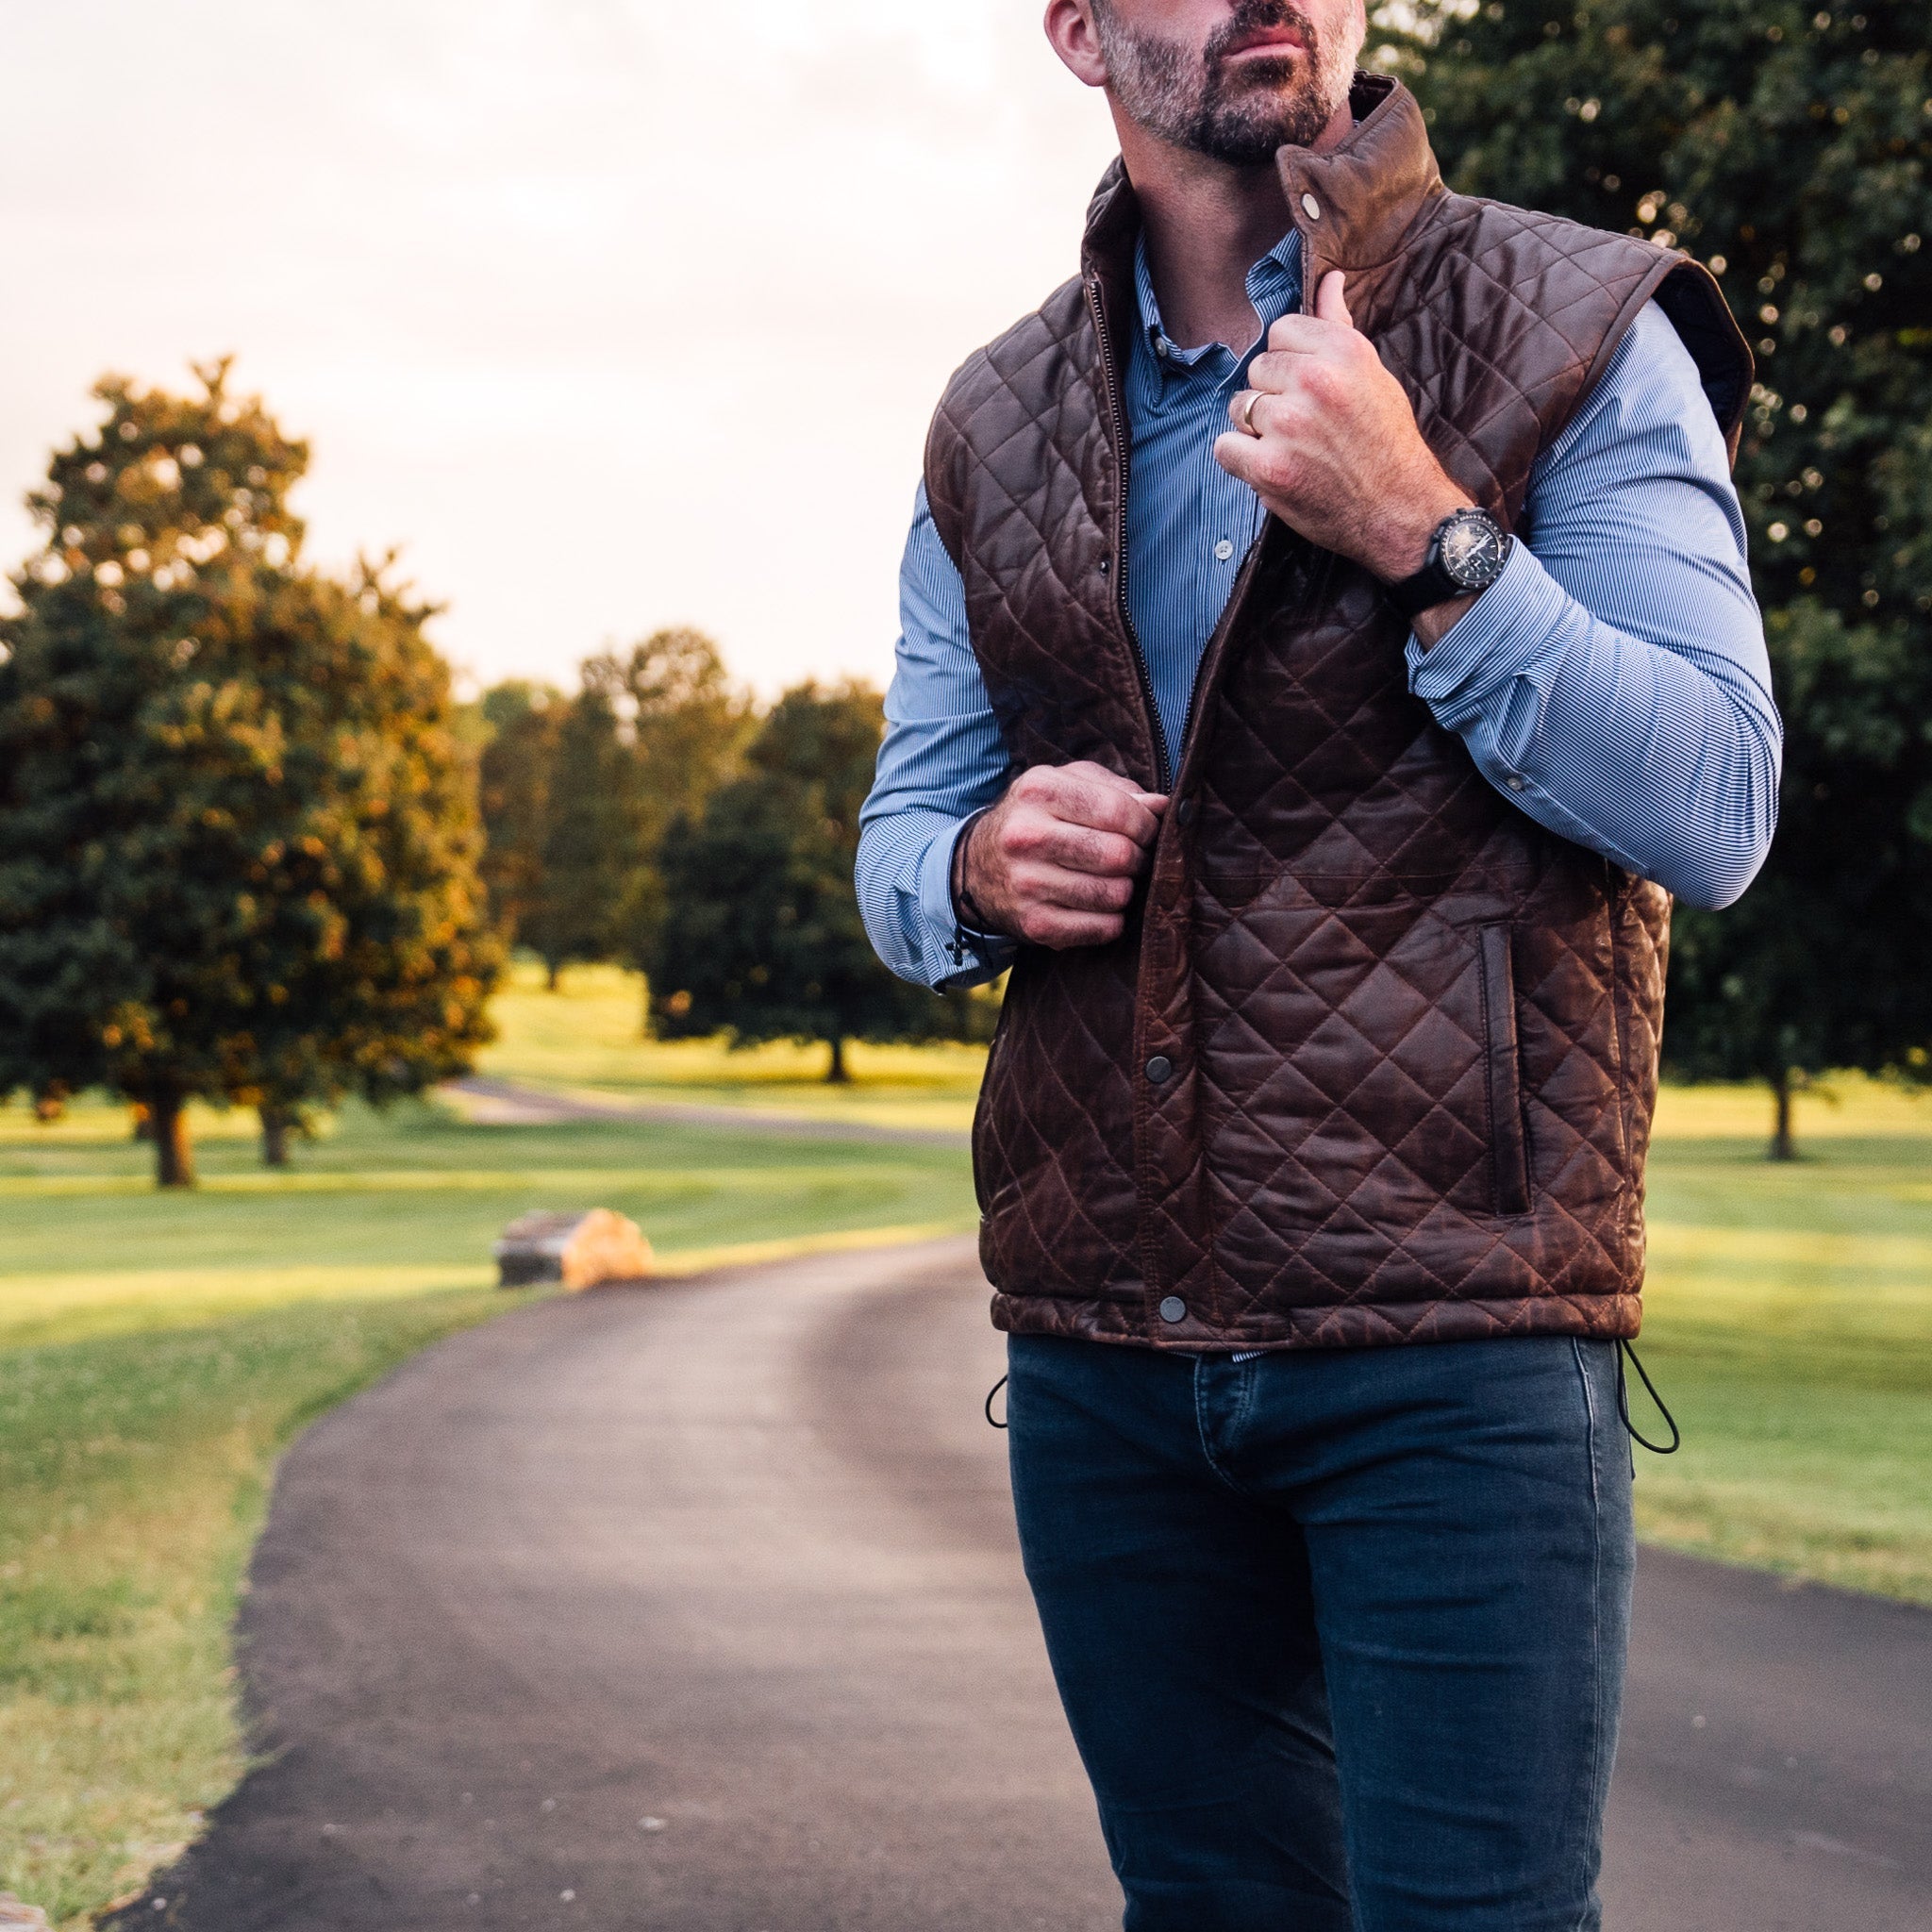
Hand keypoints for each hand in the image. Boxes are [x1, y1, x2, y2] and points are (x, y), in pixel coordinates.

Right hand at [956, 761, 1167, 948]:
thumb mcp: (1065, 786)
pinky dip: (1112, 920)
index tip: (1147, 831)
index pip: (1118, 811)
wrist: (976, 867)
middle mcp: (1026, 836)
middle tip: (1131, 858)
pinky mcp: (1034, 924)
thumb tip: (1164, 807)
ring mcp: (1027, 883)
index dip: (1146, 824)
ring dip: (1125, 890)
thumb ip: (1116, 790)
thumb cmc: (1035, 819)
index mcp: (1038, 791)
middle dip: (1138, 858)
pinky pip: (1102, 928)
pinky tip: (1099, 906)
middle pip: (1118, 855)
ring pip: (1115, 894)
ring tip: (1114, 881)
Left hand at [1214, 270, 1472, 587]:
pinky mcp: (1269, 467)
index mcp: (1343, 351)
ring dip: (1257, 430)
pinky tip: (1273, 468)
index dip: (1290, 363)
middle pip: (1256, 370)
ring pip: (1239, 408)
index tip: (1310, 389)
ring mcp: (1288, 425)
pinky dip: (1242, 460)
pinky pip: (1225, 447)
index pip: (1280, 331)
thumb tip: (1329, 278)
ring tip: (1295, 448)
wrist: (1400, 510)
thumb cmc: (1386, 441)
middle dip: (1273, 396)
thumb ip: (1339, 326)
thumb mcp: (1373, 373)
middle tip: (1307, 427)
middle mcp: (1315, 381)